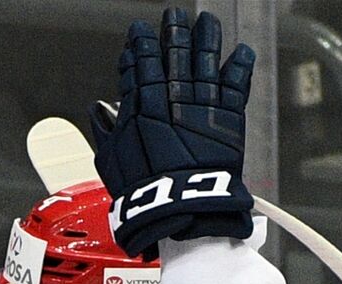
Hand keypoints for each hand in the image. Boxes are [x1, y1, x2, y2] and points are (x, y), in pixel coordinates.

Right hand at [90, 7, 254, 256]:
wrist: (179, 207)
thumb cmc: (143, 191)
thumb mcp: (111, 162)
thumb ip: (105, 131)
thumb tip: (100, 111)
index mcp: (141, 106)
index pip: (138, 66)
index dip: (138, 49)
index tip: (138, 36)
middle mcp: (171, 98)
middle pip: (172, 55)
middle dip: (172, 33)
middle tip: (173, 16)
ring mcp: (201, 105)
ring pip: (204, 60)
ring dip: (206, 38)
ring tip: (207, 22)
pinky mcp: (228, 117)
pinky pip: (236, 84)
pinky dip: (240, 66)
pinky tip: (242, 51)